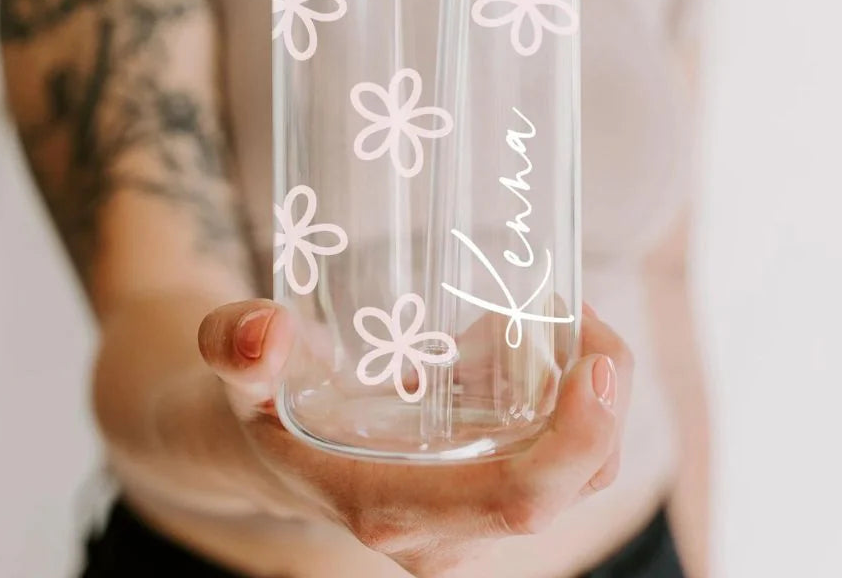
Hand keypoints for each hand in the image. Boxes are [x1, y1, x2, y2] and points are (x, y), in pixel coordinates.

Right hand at [198, 299, 631, 577]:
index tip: (596, 365)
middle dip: (604, 402)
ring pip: (575, 473)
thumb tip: (259, 333)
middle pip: (568, 487)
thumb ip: (237, 348)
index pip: (513, 500)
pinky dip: (562, 396)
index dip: (574, 443)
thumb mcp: (238, 374)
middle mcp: (444, 528)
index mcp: (392, 508)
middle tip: (582, 312)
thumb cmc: (257, 407)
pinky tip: (520, 339)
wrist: (265, 447)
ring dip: (587, 393)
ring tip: (548, 314)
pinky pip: (550, 454)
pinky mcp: (478, 489)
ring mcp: (468, 515)